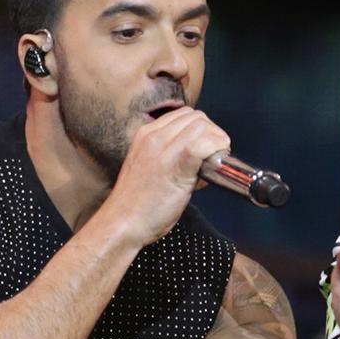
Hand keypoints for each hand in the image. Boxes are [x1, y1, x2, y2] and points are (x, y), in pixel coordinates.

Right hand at [96, 107, 231, 245]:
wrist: (122, 223)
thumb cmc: (137, 206)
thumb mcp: (149, 170)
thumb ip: (171, 159)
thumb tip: (201, 160)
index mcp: (146, 135)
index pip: (183, 115)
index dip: (202, 130)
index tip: (206, 149)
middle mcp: (154, 135)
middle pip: (196, 117)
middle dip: (212, 133)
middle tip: (215, 157)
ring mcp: (164, 147)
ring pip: (203, 126)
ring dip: (217, 142)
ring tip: (214, 164)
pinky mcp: (176, 163)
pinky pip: (205, 144)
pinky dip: (216, 151)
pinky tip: (213, 169)